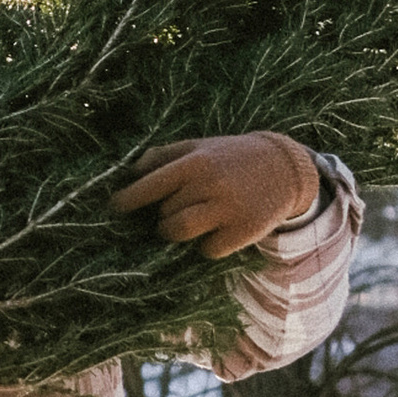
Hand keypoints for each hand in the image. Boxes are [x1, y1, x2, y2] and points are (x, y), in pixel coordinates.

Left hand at [109, 131, 319, 261]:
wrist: (284, 168)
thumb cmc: (231, 157)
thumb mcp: (199, 146)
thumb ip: (164, 156)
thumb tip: (131, 172)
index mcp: (197, 162)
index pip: (152, 184)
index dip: (128, 199)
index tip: (113, 208)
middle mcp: (211, 185)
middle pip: (165, 213)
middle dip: (163, 215)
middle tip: (176, 208)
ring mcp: (229, 210)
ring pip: (181, 233)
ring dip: (175, 232)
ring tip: (184, 223)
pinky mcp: (245, 232)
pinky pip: (208, 250)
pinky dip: (206, 245)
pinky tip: (215, 231)